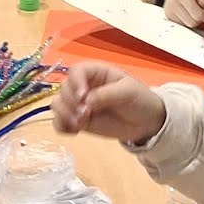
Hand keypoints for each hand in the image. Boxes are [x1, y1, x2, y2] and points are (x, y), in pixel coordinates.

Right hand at [52, 63, 166, 145]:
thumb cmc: (139, 100)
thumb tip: (86, 102)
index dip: (75, 82)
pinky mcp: (78, 121)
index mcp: (95, 73)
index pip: (76, 71)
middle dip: (71, 103)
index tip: (82, 97)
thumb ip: (106, 95)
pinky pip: (60, 122)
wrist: (146, 122)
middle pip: (63, 89)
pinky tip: (74, 131)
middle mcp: (83, 86)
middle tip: (86, 115)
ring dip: (64, 115)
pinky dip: (62, 126)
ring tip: (79, 125)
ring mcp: (79, 104)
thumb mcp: (127, 92)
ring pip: (57, 105)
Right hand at [164, 0, 203, 28]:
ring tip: (192, 11)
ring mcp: (169, 2)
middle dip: (202, 14)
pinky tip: (186, 14)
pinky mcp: (167, 14)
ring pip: (191, 23)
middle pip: (198, 14)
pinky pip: (183, 26)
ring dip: (195, 19)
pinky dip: (187, 22)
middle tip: (199, 7)